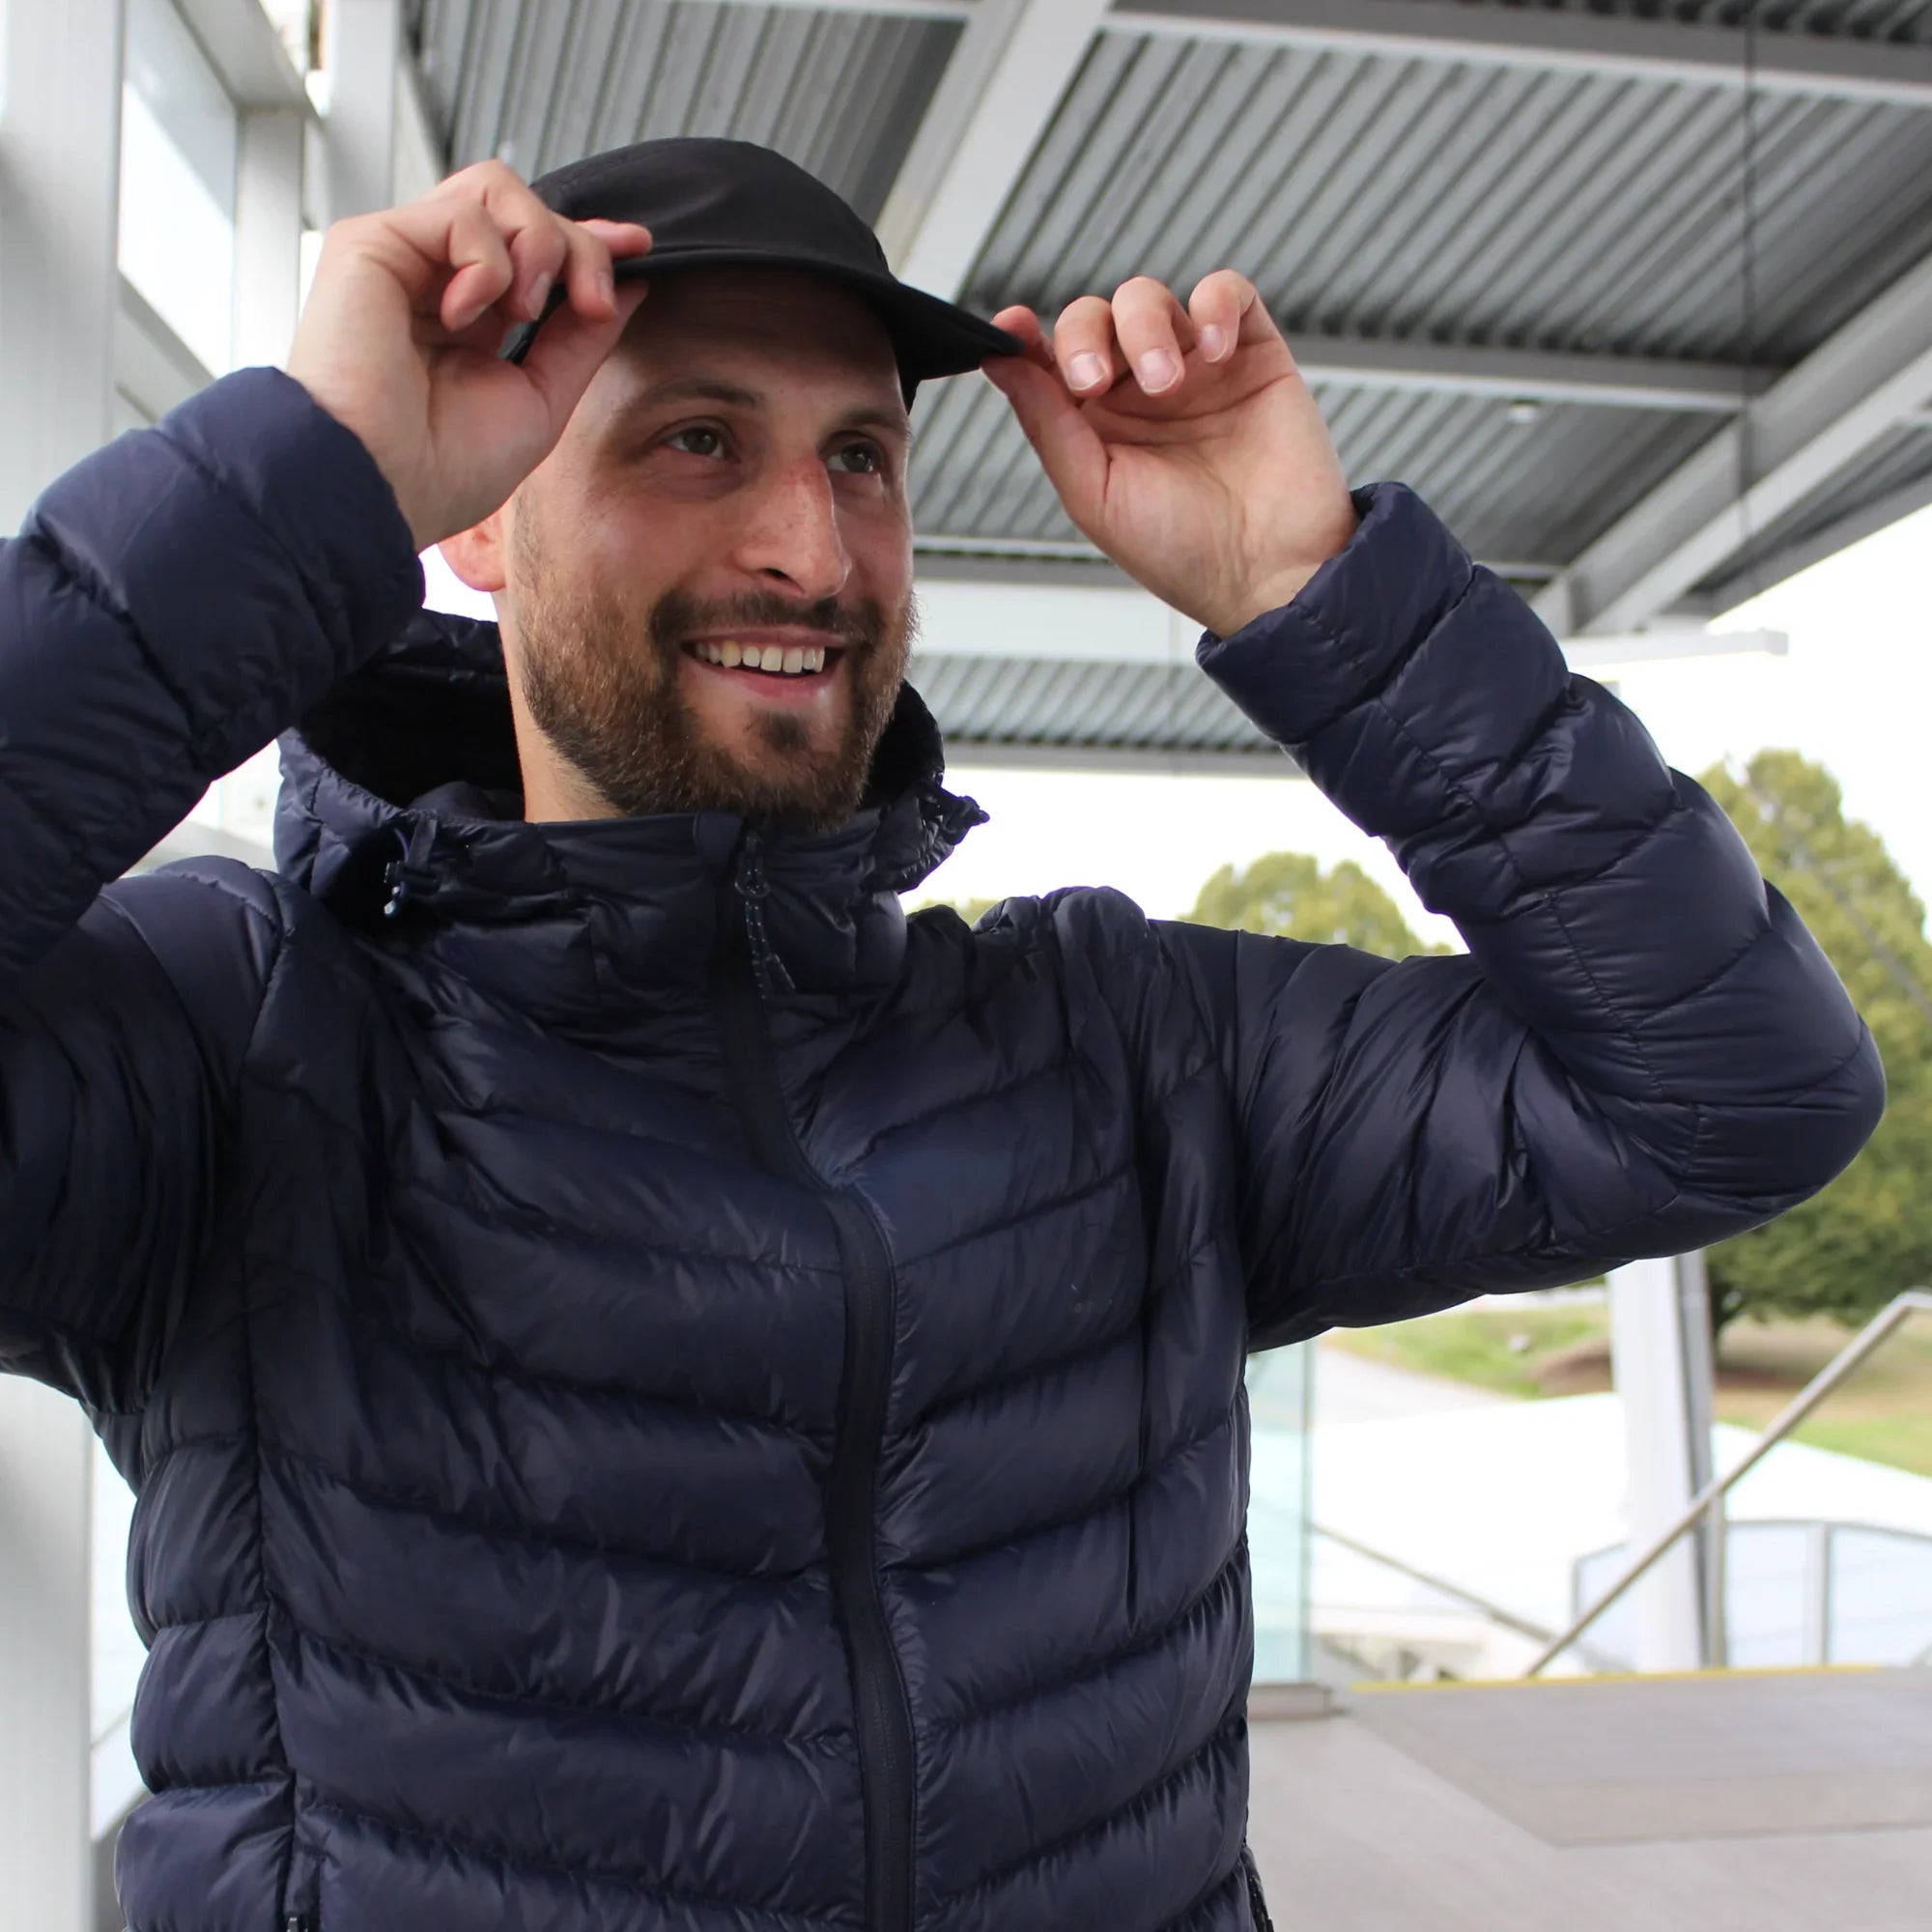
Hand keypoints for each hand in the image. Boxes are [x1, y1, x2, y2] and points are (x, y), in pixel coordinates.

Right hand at [287, 160, 652, 549]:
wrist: (381, 487)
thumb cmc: (442, 468)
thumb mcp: (541, 399)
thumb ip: (582, 338)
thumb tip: (629, 281)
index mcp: (474, 319)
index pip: (535, 248)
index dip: (588, 240)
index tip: (636, 249)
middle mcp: (438, 281)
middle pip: (524, 207)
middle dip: (578, 245)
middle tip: (591, 301)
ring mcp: (405, 258)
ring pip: (496, 190)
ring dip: (538, 244)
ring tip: (524, 312)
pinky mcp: (371, 242)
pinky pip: (462, 212)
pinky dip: (486, 262)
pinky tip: (465, 316)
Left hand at [982, 274, 1356, 636]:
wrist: (1270, 572)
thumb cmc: (1182, 552)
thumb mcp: (1093, 494)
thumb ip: (1046, 422)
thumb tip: (997, 361)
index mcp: (1095, 426)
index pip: (1051, 360)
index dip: (1026, 339)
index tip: (1012, 330)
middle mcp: (1139, 392)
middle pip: (1095, 318)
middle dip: (1086, 337)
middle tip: (1096, 383)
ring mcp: (1196, 368)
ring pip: (1150, 299)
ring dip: (1145, 328)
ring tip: (1167, 384)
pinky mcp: (1253, 353)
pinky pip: (1226, 293)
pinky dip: (1214, 305)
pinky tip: (1214, 349)